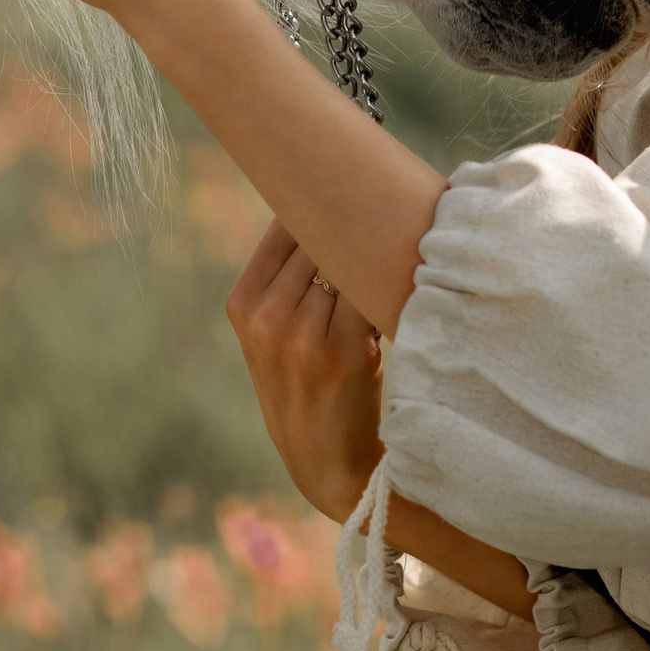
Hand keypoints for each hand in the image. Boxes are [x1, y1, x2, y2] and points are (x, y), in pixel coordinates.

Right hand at [227, 219, 384, 522]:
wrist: (325, 462)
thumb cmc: (308, 384)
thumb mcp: (272, 334)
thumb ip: (287, 277)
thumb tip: (336, 204)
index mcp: (243, 304)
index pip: (284, 225)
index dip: (322, 204)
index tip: (354, 189)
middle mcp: (267, 317)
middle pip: (319, 237)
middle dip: (354, 225)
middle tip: (388, 211)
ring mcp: (304, 335)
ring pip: (350, 263)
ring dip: (376, 255)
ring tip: (401, 248)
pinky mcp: (345, 353)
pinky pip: (373, 292)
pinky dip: (390, 284)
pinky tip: (406, 282)